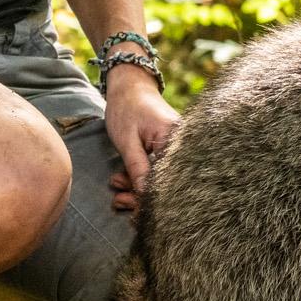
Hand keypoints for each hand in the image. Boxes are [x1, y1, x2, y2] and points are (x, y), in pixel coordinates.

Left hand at [101, 65, 180, 211]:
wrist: (130, 87)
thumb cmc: (127, 108)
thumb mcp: (127, 141)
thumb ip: (138, 170)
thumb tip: (146, 200)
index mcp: (177, 141)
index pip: (170, 181)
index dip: (154, 201)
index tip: (135, 214)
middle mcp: (184, 147)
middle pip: (169, 184)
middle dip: (142, 197)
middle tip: (119, 200)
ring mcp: (178, 149)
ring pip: (162, 180)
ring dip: (137, 189)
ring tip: (116, 186)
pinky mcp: (170, 151)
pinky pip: (159, 171)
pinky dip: (141, 178)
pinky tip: (123, 181)